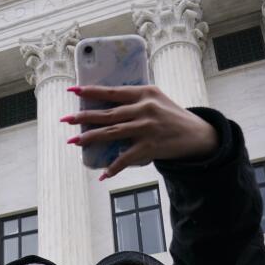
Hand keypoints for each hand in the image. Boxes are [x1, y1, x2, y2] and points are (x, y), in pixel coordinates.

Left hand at [62, 85, 218, 178]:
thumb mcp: (156, 99)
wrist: (198, 135)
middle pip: (108, 113)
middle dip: (84, 117)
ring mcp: (147, 128)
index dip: (91, 91)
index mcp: (145, 93)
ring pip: (112, 132)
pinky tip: (102, 174)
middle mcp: (145, 108)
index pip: (112, 91)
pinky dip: (114, 167)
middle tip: (66, 120)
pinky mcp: (150, 147)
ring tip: (74, 141)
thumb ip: (134, 99)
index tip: (72, 90)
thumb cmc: (172, 116)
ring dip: (90, 138)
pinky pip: (126, 158)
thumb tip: (106, 104)